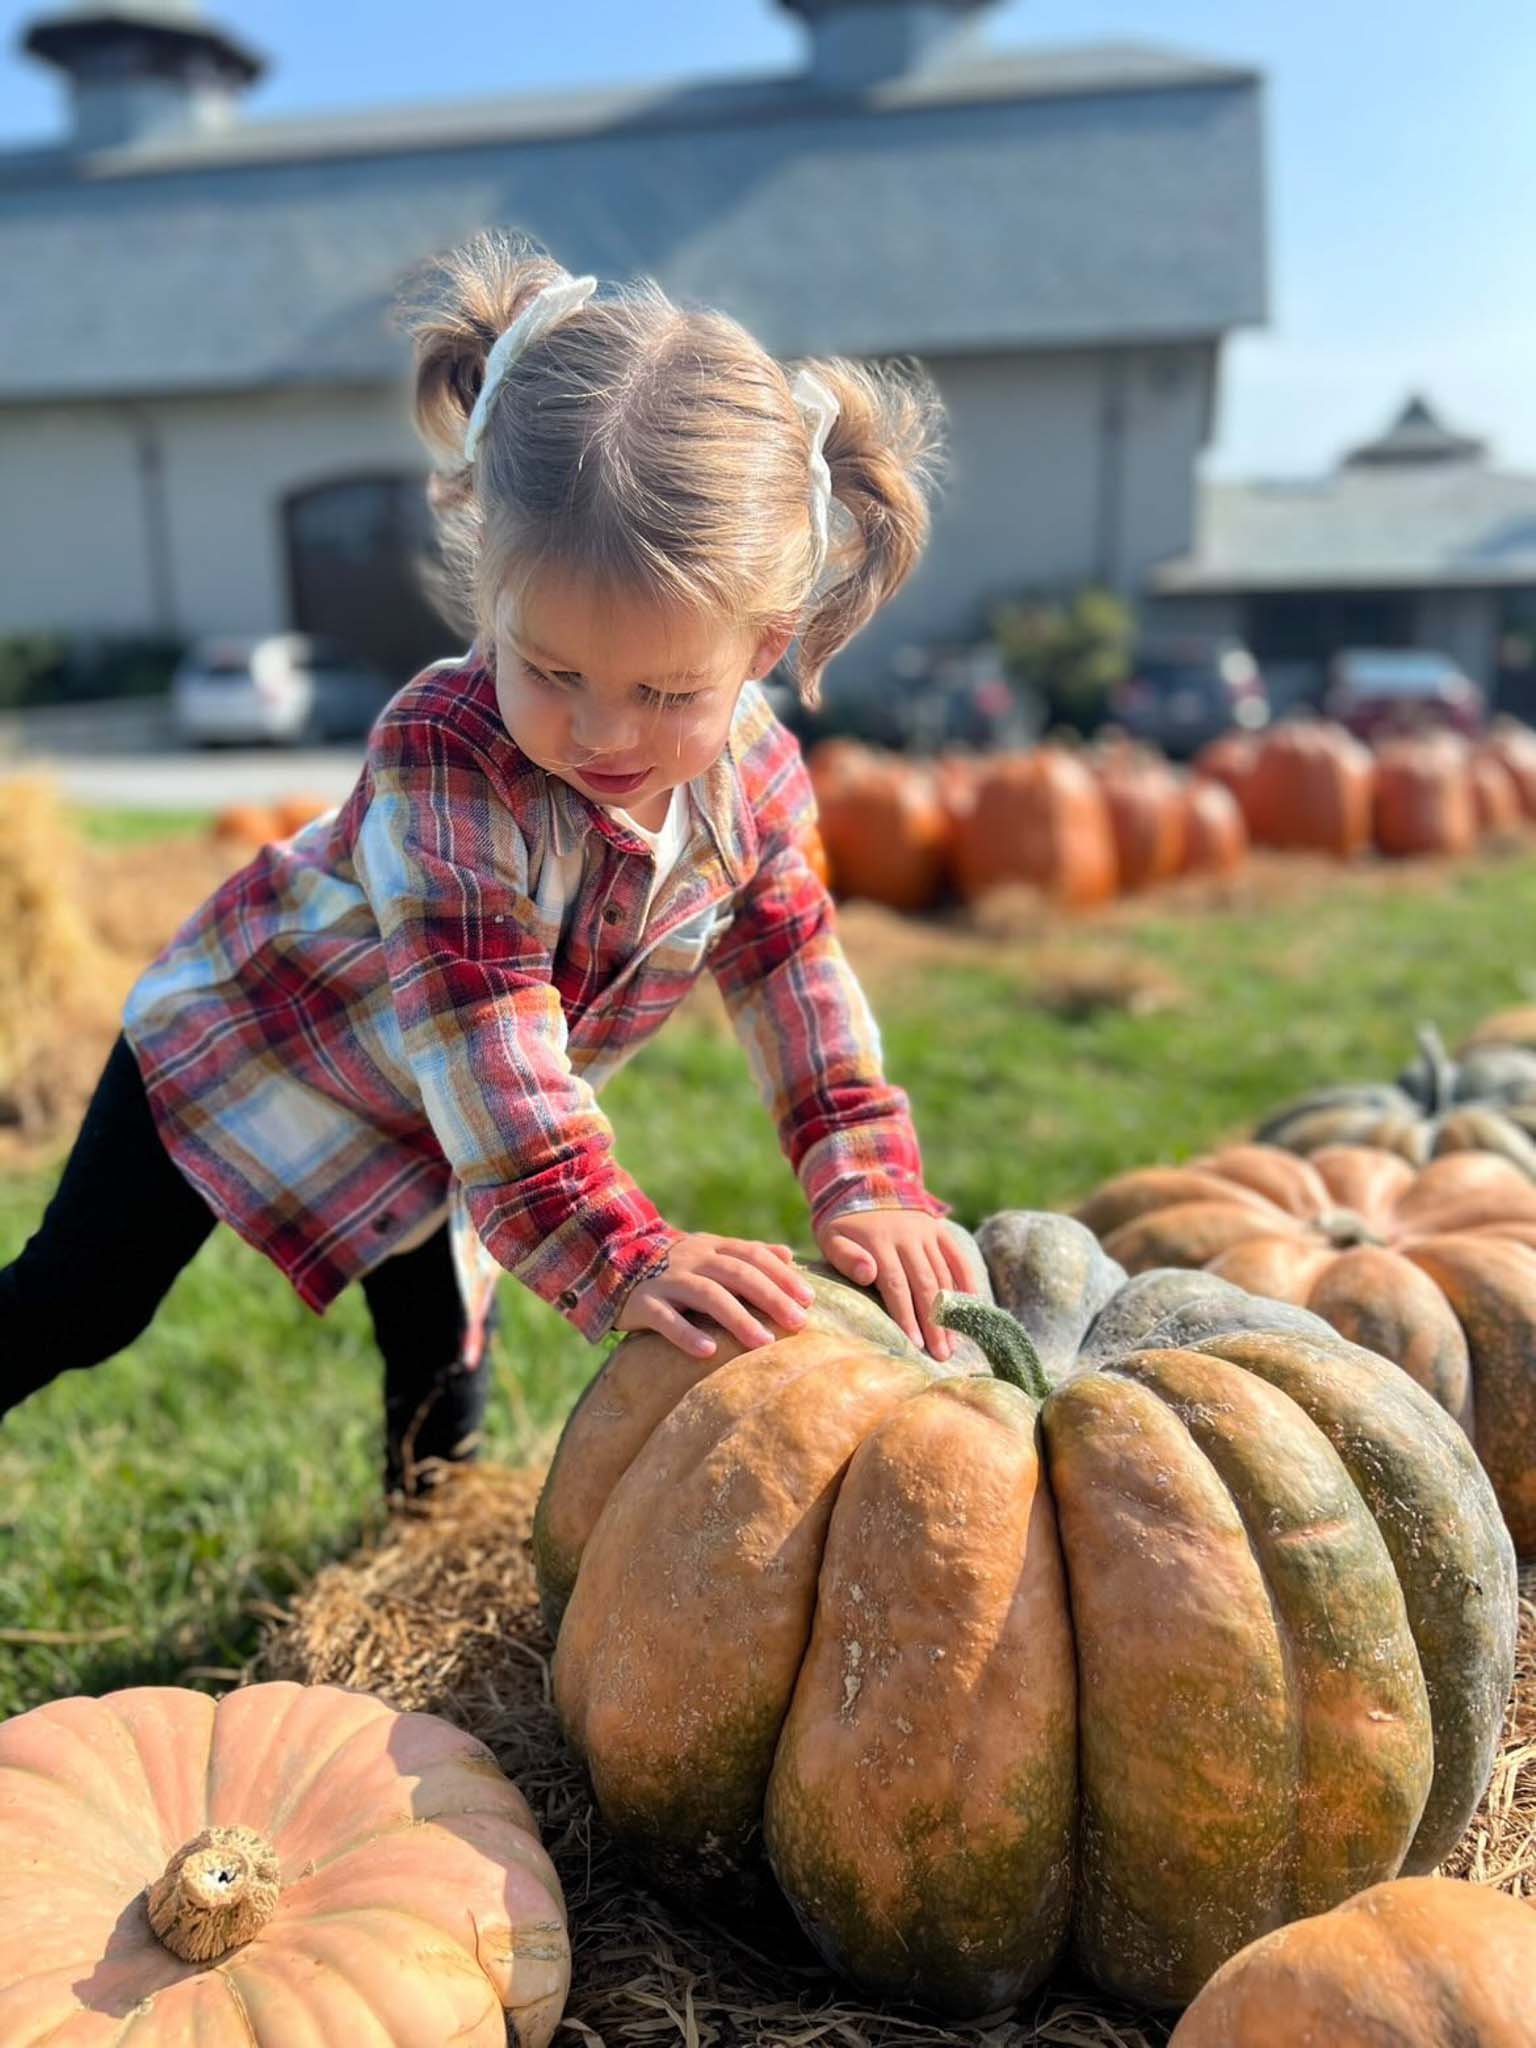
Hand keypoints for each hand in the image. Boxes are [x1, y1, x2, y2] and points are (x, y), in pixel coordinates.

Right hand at [616, 1233, 817, 1358]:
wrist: (610, 1263)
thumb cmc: (674, 1266)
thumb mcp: (709, 1253)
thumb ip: (748, 1254)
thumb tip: (789, 1256)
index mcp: (711, 1247)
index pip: (753, 1256)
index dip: (782, 1276)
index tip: (809, 1299)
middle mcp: (692, 1259)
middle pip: (737, 1274)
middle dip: (771, 1298)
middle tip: (798, 1324)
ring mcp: (666, 1280)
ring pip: (707, 1295)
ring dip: (738, 1318)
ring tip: (764, 1342)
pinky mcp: (642, 1303)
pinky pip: (665, 1319)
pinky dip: (686, 1334)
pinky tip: (708, 1352)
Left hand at [816, 1210, 974, 1360]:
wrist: (865, 1186)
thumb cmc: (845, 1225)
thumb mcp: (832, 1237)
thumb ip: (846, 1257)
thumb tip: (869, 1274)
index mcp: (880, 1242)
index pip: (896, 1285)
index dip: (906, 1315)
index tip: (914, 1344)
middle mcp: (908, 1237)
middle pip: (924, 1285)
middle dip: (933, 1323)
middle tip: (941, 1355)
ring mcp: (927, 1233)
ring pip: (943, 1276)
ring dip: (950, 1311)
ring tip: (953, 1343)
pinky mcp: (940, 1231)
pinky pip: (958, 1259)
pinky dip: (967, 1283)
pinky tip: (973, 1309)